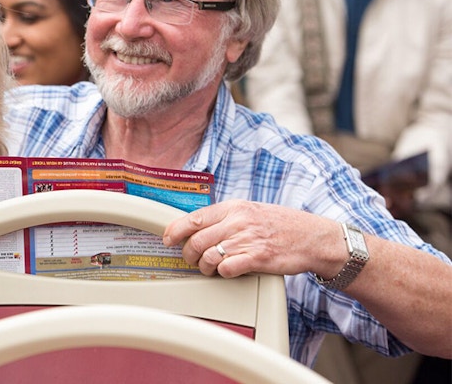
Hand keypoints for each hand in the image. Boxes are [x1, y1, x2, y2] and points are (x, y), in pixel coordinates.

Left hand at [162, 200, 344, 278]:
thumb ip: (226, 217)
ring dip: (204, 267)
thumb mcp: (251, 211)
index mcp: (234, 207)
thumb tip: (197, 226)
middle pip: (196, 240)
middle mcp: (238, 222)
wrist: (314, 237)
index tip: (167, 239)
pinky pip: (227, 269)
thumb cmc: (282, 225)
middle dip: (188, 254)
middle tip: (191, 260)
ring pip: (208, 256)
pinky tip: (227, 272)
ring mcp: (248, 240)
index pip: (194, 218)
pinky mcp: (258, 259)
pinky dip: (222, 273)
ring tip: (209, 269)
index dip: (175, 230)